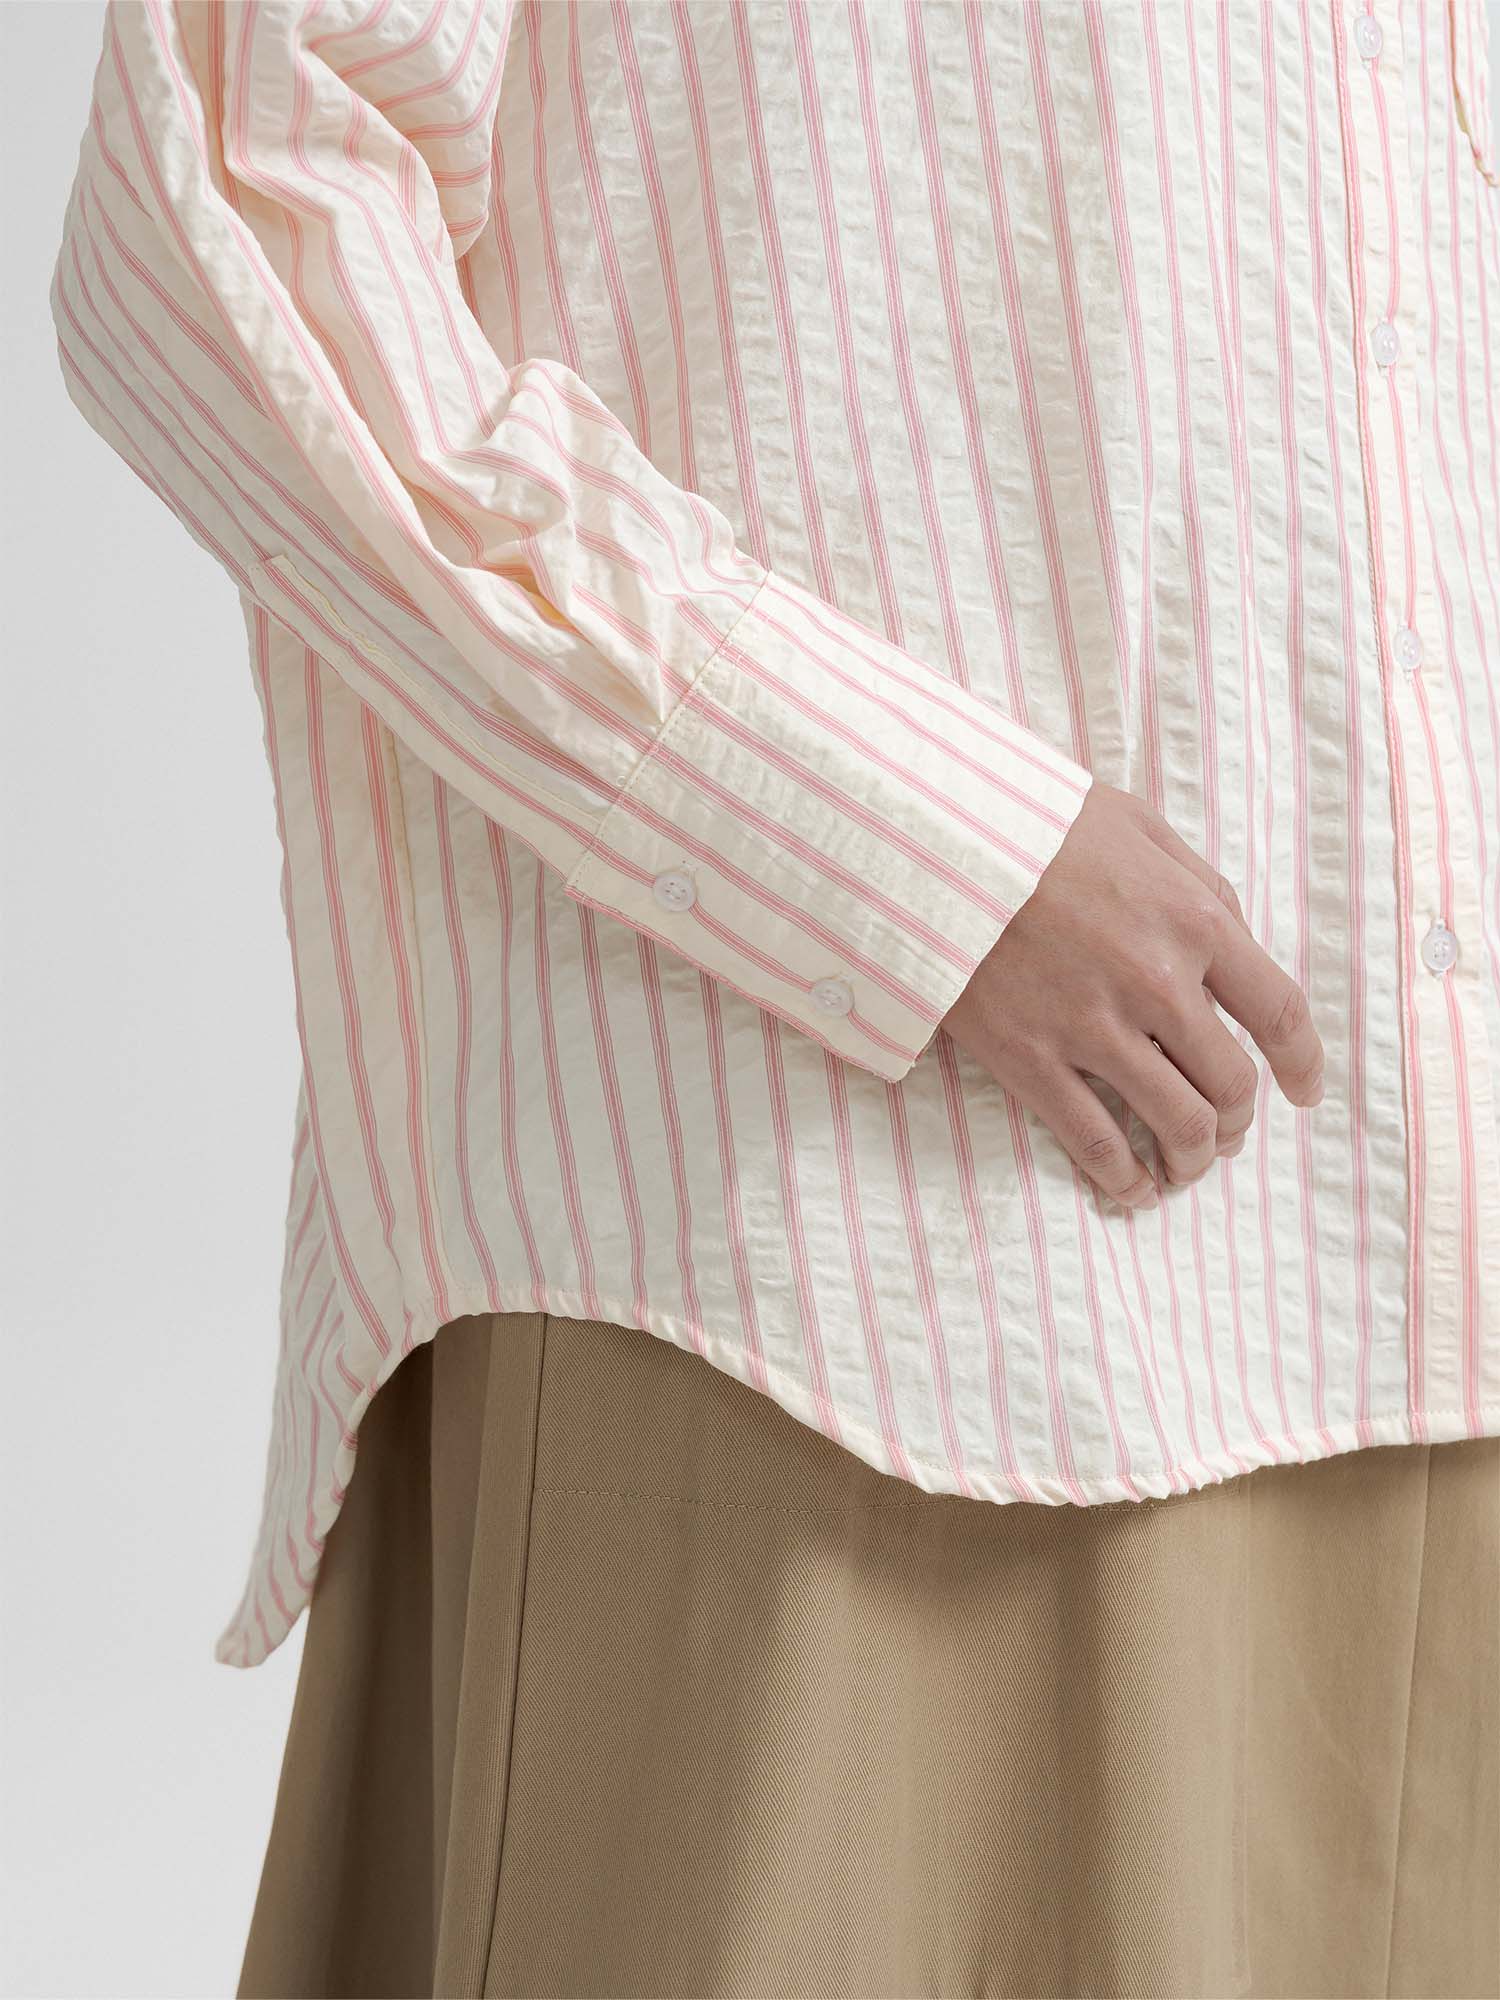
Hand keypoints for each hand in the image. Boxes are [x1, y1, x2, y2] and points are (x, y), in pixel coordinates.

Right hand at [941, 782, 1324, 1207]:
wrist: (934, 836)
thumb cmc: (1036, 822)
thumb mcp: (1138, 824)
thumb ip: (1197, 883)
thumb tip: (1234, 939)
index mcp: (1194, 923)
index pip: (1278, 1013)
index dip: (1303, 1063)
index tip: (1305, 1091)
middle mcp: (1157, 984)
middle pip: (1230, 1084)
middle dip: (1238, 1119)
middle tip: (1228, 1130)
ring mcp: (1093, 1028)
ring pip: (1175, 1124)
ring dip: (1191, 1157)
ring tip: (1184, 1166)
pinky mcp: (1030, 1059)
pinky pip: (1094, 1142)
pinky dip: (1122, 1178)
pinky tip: (1129, 1188)